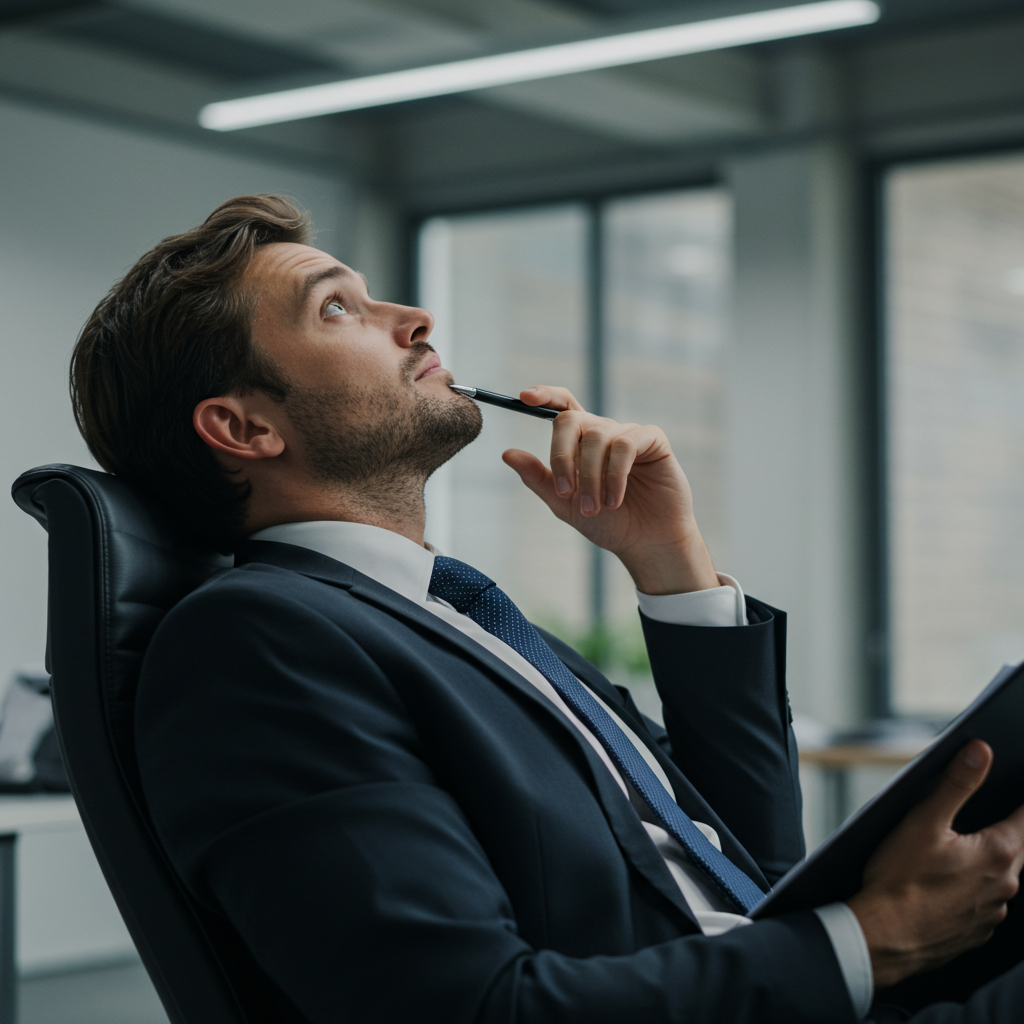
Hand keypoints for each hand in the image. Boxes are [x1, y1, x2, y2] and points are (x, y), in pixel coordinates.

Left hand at [501, 386, 718, 594]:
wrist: (644, 544)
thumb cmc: (607, 523)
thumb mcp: (564, 503)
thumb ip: (538, 478)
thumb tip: (507, 453)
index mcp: (580, 442)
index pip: (562, 406)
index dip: (545, 395)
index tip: (524, 396)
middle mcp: (604, 432)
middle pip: (571, 419)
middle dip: (561, 456)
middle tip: (565, 493)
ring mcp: (629, 433)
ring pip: (597, 437)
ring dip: (591, 477)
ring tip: (595, 508)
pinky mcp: (653, 441)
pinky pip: (626, 444)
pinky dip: (615, 474)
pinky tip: (614, 500)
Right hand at [847, 740, 1023, 988]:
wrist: (883, 938)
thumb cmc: (899, 880)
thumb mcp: (924, 821)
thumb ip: (957, 783)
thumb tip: (981, 752)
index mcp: (999, 852)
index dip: (1021, 800)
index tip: (1016, 789)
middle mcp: (1006, 884)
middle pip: (1016, 846)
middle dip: (1003, 827)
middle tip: (981, 815)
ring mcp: (993, 911)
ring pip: (1000, 875)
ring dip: (985, 860)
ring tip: (951, 851)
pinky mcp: (977, 931)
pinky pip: (985, 901)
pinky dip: (972, 888)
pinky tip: (943, 884)